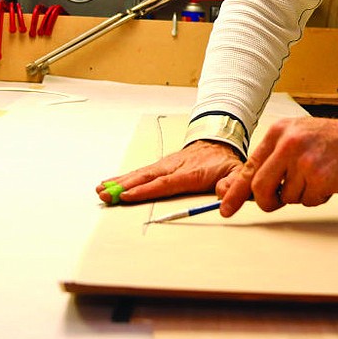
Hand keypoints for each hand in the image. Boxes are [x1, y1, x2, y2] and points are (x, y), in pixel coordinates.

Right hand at [96, 140, 241, 204]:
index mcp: (190, 173)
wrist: (219, 142)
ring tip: (101, 190)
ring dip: (120, 182)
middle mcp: (174, 167)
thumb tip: (225, 194)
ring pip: (140, 174)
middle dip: (125, 187)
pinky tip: (110, 183)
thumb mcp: (236, 171)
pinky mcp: (160, 166)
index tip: (128, 195)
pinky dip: (124, 177)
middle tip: (106, 195)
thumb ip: (232, 183)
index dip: (146, 190)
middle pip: (146, 178)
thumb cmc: (224, 161)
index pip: (165, 183)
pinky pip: (140, 172)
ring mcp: (165, 165)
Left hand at [218, 116, 337, 216]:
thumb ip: (269, 161)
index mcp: (278, 133)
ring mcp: (305, 161)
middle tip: (275, 201)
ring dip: (299, 195)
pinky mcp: (321, 177)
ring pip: (286, 197)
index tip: (225, 208)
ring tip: (314, 178)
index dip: (235, 192)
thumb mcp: (293, 138)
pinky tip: (326, 182)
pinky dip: (315, 198)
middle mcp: (289, 144)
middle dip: (266, 201)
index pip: (249, 167)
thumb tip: (238, 189)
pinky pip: (307, 201)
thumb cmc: (326, 141)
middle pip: (261, 187)